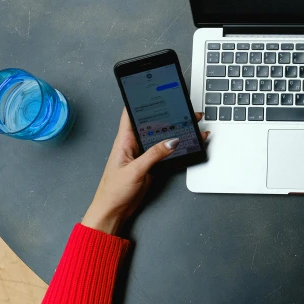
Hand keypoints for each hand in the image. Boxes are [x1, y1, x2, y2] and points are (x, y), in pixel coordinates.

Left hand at [82, 109, 209, 234]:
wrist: (113, 212)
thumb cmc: (113, 191)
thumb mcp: (134, 170)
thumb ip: (153, 155)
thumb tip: (171, 141)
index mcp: (124, 140)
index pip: (131, 114)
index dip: (140, 100)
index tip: (154, 91)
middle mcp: (134, 144)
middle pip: (152, 124)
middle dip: (167, 115)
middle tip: (184, 109)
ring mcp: (143, 154)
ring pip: (161, 138)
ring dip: (174, 131)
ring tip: (190, 124)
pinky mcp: (150, 164)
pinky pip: (165, 152)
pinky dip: (175, 147)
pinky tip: (186, 143)